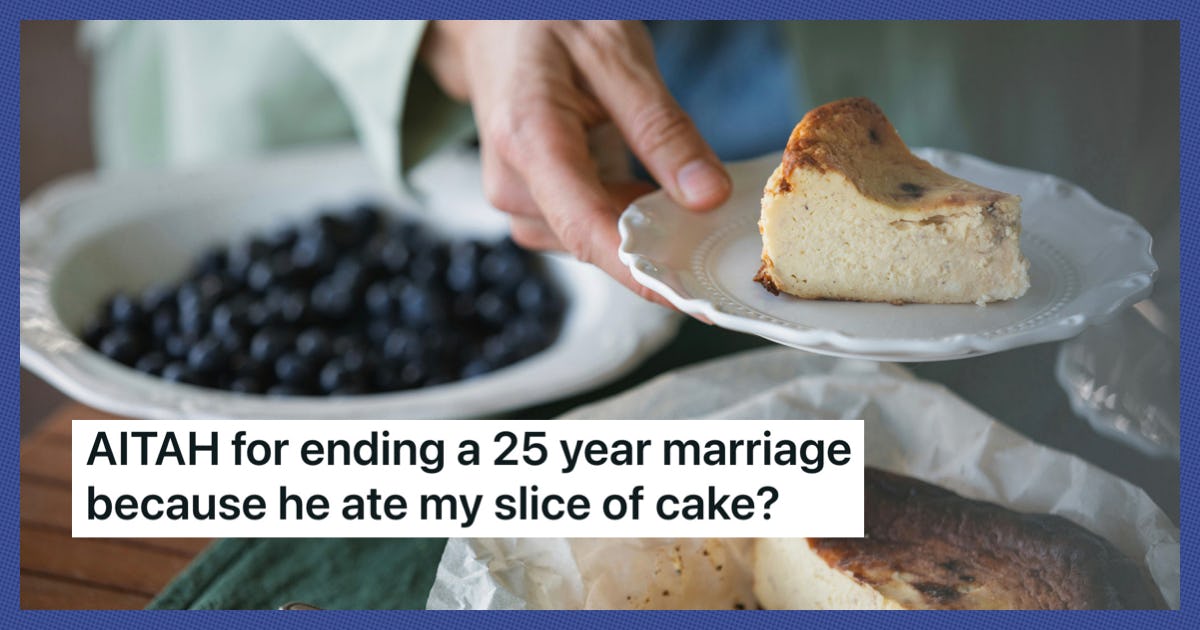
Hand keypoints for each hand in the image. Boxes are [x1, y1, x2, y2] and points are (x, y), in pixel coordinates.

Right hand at [420, 20, 731, 303]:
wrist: (498, 22)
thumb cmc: (553, 25)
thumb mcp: (619, 58)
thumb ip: (662, 129)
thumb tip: (706, 196)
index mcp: (529, 138)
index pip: (586, 226)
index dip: (638, 271)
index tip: (688, 295)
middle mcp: (512, 181)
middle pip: (592, 239)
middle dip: (653, 244)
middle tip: (712, 228)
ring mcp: (515, 197)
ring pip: (590, 239)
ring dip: (636, 227)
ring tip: (673, 192)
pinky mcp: (529, 203)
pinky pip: (583, 227)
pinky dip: (620, 217)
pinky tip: (644, 193)